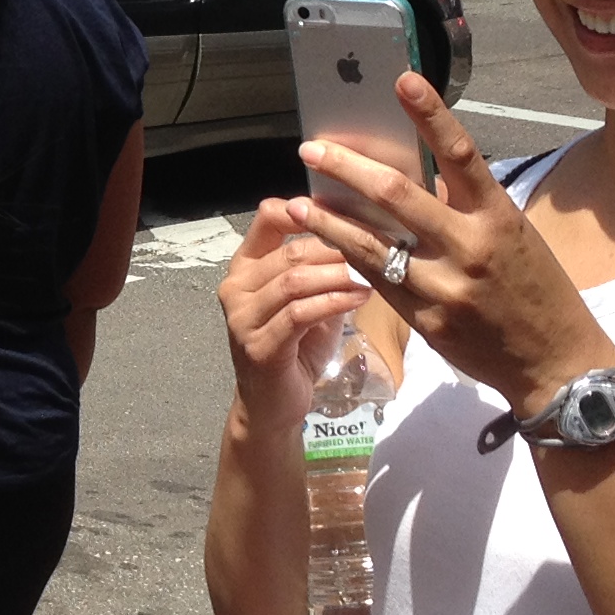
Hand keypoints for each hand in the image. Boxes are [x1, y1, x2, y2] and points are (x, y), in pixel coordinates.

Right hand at [218, 197, 368, 428]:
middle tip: (378, 248)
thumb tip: (369, 232)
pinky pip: (299, 314)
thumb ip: (324, 269)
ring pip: (294, 281)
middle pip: (290, 252)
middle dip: (337, 248)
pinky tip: (361, 296)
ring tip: (374, 273)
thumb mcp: (310, 301)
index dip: (305, 208)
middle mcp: (236, 288)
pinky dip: (334, 301)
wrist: (273, 405)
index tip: (347, 213)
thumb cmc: (296, 350)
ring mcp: (242, 318)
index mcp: (245, 268)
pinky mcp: (258, 346)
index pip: (267, 219)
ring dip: (339, 274)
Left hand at [290, 71, 614, 421]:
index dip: (431, 114)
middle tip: (311, 150)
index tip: (402, 81)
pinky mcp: (427, 320)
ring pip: (371, 244)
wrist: (556, 361)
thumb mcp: (513, 237)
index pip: (461, 153)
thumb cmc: (535, 289)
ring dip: (329, 221)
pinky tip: (325, 247)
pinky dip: (349, 260)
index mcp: (498, 216)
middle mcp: (470, 246)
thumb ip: (466, 207)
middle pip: (397, 195)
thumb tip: (421, 176)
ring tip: (299, 203)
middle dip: (347, 168)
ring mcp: (445, 286)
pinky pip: (376, 283)